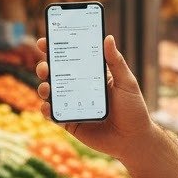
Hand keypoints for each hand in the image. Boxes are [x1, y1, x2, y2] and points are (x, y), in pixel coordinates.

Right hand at [35, 34, 152, 161]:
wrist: (134, 140)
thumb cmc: (134, 109)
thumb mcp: (127, 83)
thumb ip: (116, 62)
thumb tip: (108, 38)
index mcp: (92, 75)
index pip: (71, 58)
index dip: (56, 48)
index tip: (44, 41)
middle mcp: (79, 88)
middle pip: (56, 74)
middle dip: (45, 67)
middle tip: (45, 67)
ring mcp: (73, 105)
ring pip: (51, 94)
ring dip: (44, 88)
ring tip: (47, 87)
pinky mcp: (70, 122)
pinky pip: (54, 115)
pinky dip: (47, 110)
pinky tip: (48, 107)